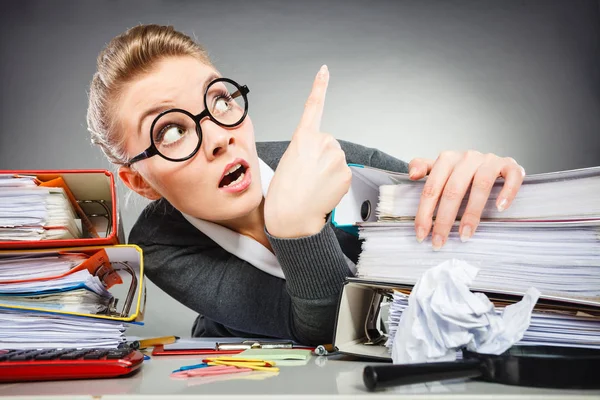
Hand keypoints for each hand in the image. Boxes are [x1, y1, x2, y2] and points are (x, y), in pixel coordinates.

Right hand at [264, 65, 351, 237]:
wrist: (292, 217)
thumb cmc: (284, 193)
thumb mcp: (287, 161)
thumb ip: (305, 149)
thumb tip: (320, 154)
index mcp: (303, 137)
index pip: (313, 106)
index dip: (319, 86)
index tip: (324, 71)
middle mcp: (323, 142)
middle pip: (327, 142)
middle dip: (320, 156)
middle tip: (307, 174)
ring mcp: (337, 158)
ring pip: (336, 158)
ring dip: (327, 169)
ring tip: (313, 184)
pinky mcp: (347, 173)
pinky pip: (343, 172)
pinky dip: (335, 181)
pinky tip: (323, 189)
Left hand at [409, 151, 524, 249]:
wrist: (492, 161)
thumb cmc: (462, 171)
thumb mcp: (439, 168)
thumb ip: (423, 168)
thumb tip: (412, 175)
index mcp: (447, 159)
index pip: (432, 188)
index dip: (425, 213)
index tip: (422, 234)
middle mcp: (468, 158)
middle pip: (453, 190)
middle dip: (445, 220)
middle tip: (440, 242)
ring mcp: (490, 161)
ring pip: (481, 186)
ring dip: (472, 213)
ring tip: (465, 235)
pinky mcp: (510, 165)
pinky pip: (511, 177)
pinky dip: (507, 193)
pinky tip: (500, 208)